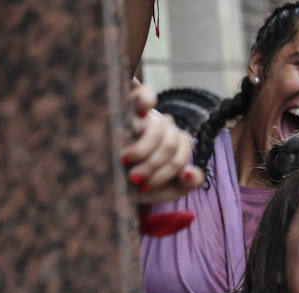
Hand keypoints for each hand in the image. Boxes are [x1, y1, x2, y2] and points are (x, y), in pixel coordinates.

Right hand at [123, 82, 202, 203]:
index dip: (170, 169)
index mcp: (177, 142)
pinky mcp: (127, 108)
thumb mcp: (167, 189)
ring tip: (124, 161)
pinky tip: (141, 112)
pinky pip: (144, 96)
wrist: (108, 183)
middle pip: (170, 143)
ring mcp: (146, 117)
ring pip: (157, 128)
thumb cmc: (141, 185)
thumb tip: (190, 172)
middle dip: (154, 165)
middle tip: (135, 179)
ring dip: (142, 150)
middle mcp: (164, 127)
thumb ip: (187, 183)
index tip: (148, 186)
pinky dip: (146, 100)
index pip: (184, 149)